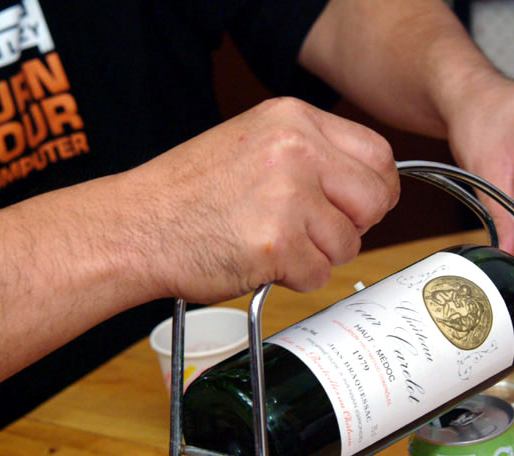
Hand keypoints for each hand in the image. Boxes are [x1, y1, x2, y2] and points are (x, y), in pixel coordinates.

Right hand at [124, 97, 398, 301]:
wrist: (135, 227)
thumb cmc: (188, 193)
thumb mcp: (255, 144)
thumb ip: (312, 156)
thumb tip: (366, 186)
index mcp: (293, 120)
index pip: (378, 154)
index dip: (376, 189)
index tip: (361, 207)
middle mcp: (296, 150)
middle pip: (374, 200)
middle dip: (354, 226)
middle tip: (316, 232)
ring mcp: (288, 196)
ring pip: (348, 243)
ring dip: (318, 255)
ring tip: (273, 242)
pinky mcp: (278, 243)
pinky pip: (319, 274)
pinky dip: (295, 278)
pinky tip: (261, 261)